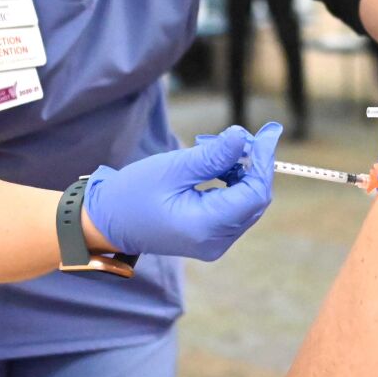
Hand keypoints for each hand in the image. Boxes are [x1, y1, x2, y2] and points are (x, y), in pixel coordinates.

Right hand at [84, 123, 280, 259]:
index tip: (269, 133)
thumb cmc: (134, 194)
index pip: (254, 194)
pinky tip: (216, 168)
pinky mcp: (210, 238)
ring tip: (217, 150)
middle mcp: (216, 242)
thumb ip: (212, 155)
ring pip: (246, 203)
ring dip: (240, 173)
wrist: (108, 222)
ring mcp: (214, 243)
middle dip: (252, 165)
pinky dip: (231, 185)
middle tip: (240, 136)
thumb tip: (244, 137)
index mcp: (206, 227)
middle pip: (254, 199)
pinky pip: (233, 209)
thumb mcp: (174, 168)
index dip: (264, 161)